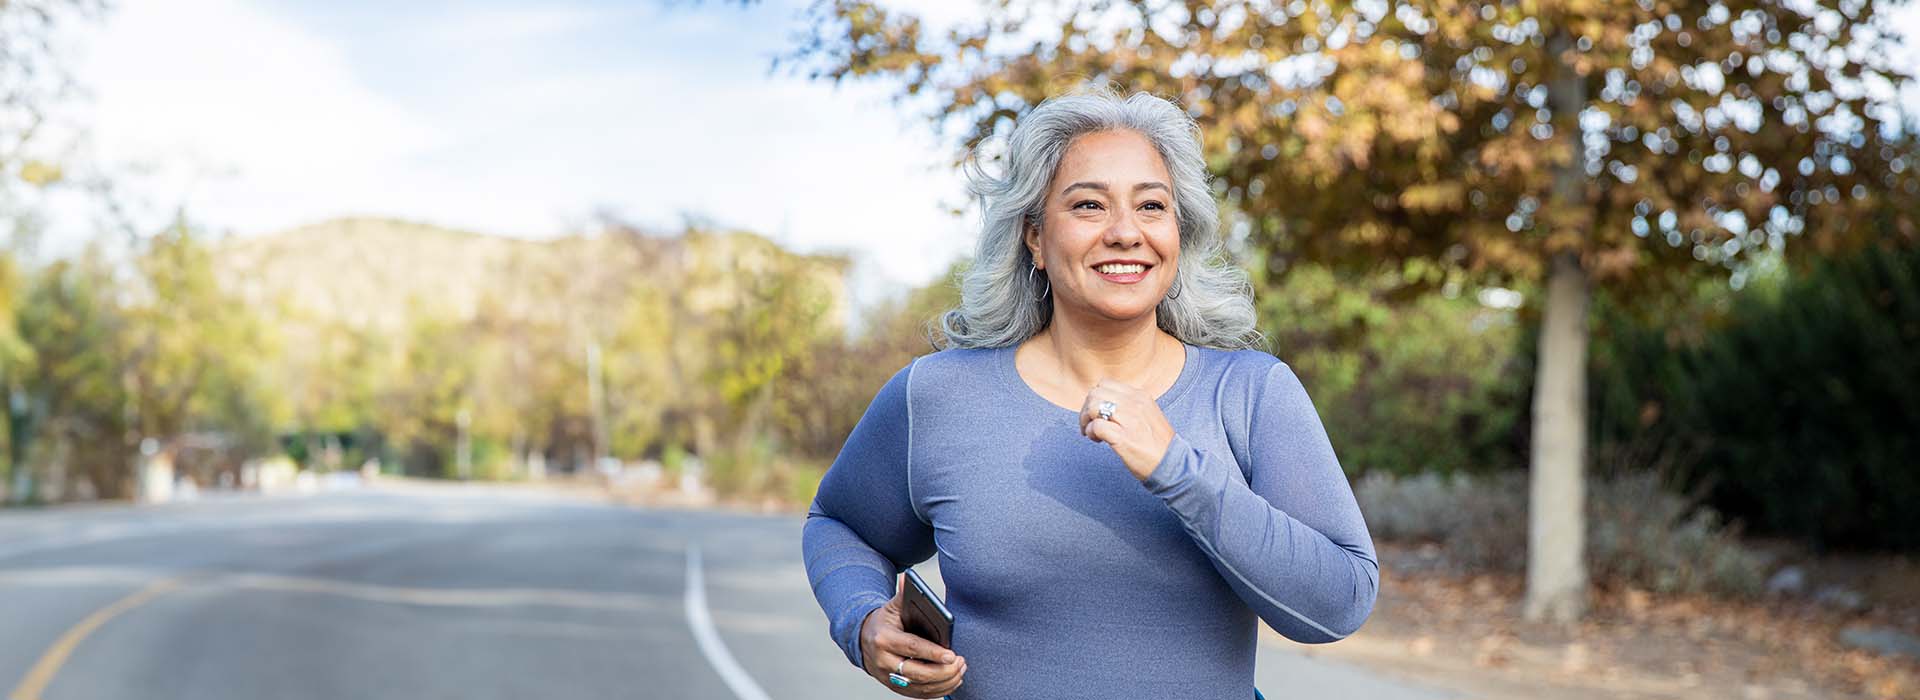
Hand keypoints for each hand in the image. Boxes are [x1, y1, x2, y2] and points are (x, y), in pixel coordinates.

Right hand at [858, 576, 965, 696]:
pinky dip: (937, 691)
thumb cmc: (885, 622)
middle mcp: (883, 662)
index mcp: (883, 639)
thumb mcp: (892, 607)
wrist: (863, 640)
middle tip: (960, 662)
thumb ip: (903, 595)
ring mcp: (887, 678)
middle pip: (917, 673)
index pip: (912, 648)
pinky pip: (918, 694)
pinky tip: (952, 681)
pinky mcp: (893, 688)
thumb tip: (908, 579)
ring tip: (960, 671)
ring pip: (920, 687)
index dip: (933, 653)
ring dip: (944, 682)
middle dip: (943, 671)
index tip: (952, 655)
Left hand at [1078, 378, 1175, 481]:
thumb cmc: (1157, 443)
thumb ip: (1128, 405)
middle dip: (1086, 409)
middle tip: (1090, 425)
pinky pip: (1097, 426)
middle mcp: (1135, 403)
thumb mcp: (1147, 413)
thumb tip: (1103, 403)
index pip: (1105, 384)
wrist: (1174, 464)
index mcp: (1140, 396)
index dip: (1095, 398)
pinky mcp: (1124, 438)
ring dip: (1086, 421)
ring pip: (1093, 407)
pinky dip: (1091, 433)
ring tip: (1093, 434)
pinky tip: (1098, 441)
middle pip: (1095, 393)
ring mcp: (1130, 420)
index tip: (1098, 414)